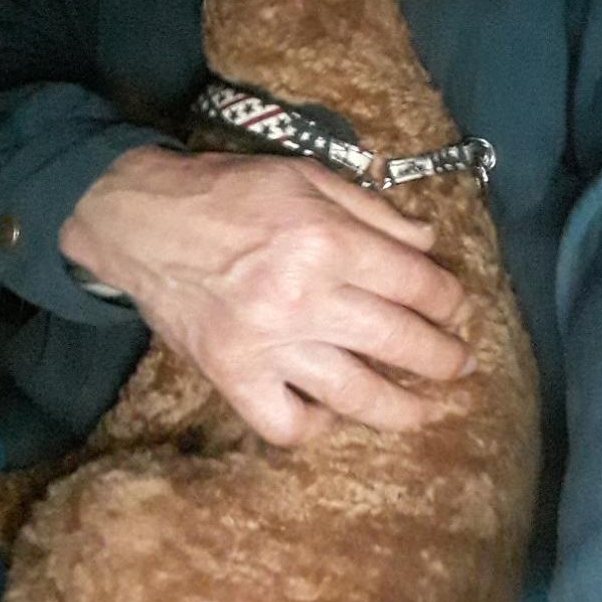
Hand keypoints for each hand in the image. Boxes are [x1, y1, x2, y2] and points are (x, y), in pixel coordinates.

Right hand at [59, 147, 472, 445]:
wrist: (139, 219)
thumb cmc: (228, 191)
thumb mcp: (306, 176)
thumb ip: (372, 210)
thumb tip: (428, 243)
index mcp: (325, 240)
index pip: (414, 283)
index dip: (448, 299)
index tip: (456, 307)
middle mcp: (302, 299)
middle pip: (399, 342)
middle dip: (444, 357)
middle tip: (461, 363)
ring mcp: (266, 346)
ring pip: (356, 395)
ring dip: (405, 408)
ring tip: (428, 409)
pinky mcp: (232, 376)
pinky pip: (286, 424)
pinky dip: (317, 425)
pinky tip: (332, 410)